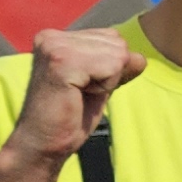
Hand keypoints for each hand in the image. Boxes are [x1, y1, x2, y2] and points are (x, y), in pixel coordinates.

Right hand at [0, 26, 142, 174]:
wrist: (40, 145)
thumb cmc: (67, 118)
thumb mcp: (99, 86)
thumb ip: (118, 67)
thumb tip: (141, 58)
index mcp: (57, 38)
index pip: (112, 37)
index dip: (110, 68)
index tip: (82, 87)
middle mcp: (52, 37)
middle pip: (117, 44)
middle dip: (110, 74)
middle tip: (80, 93)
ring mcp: (55, 46)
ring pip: (117, 55)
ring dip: (106, 82)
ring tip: (78, 95)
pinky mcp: (61, 61)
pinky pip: (111, 67)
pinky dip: (104, 87)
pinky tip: (78, 96)